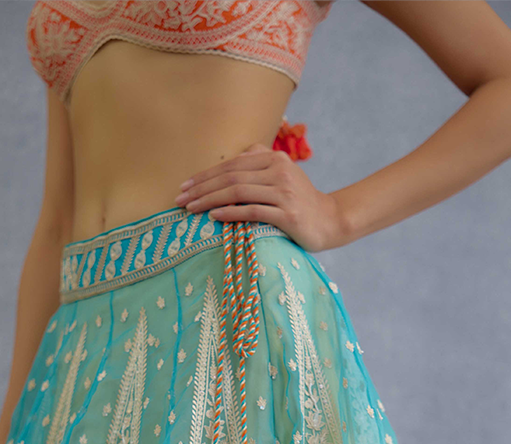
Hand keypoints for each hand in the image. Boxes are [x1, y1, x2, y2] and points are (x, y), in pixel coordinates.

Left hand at [175, 143, 345, 252]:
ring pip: (238, 192)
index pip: (231, 165)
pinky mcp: (288, 214)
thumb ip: (260, 162)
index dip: (205, 175)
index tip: (184, 186)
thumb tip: (237, 155)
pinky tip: (213, 217)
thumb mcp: (281, 176)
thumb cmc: (299, 201)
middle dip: (201, 188)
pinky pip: (252, 211)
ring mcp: (284, 193)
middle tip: (180, 199)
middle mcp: (279, 171)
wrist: (330, 221)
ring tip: (191, 209)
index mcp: (274, 160)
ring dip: (209, 200)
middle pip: (231, 177)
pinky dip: (230, 213)